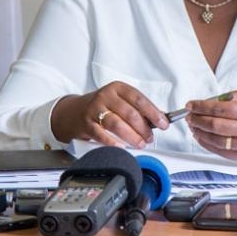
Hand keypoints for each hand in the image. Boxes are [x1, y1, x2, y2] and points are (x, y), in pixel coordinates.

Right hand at [51, 81, 168, 147]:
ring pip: (117, 124)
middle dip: (144, 128)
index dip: (153, 113)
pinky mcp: (86, 123)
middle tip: (150, 138)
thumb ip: (139, 108)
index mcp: (118, 88)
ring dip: (132, 136)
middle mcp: (106, 96)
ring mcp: (94, 109)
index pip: (140, 100)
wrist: (73, 112)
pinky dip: (113, 142)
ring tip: (140, 143)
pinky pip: (101, 134)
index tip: (163, 123)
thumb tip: (160, 118)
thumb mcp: (120, 101)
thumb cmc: (103, 106)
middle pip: (129, 113)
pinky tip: (122, 147)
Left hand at [185, 89, 236, 161]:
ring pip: (215, 139)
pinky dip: (207, 144)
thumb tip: (212, 100)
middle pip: (214, 124)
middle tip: (188, 115)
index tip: (191, 104)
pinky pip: (220, 151)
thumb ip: (235, 96)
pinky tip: (201, 137)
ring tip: (193, 126)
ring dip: (199, 132)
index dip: (201, 106)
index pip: (220, 108)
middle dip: (197, 119)